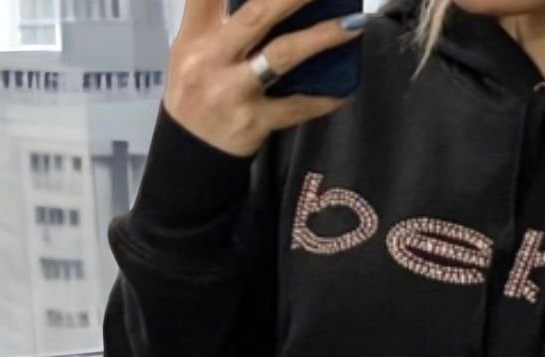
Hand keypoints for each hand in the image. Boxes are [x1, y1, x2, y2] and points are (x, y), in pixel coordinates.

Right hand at [165, 0, 366, 158]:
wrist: (192, 152)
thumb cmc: (199, 91)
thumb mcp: (192, 49)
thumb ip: (217, 16)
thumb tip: (271, 1)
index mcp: (196, 35)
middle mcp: (212, 58)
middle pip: (256, 15)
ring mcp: (233, 91)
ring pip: (281, 55)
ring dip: (321, 37)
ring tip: (353, 25)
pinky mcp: (253, 121)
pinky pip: (296, 108)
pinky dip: (321, 101)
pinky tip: (344, 92)